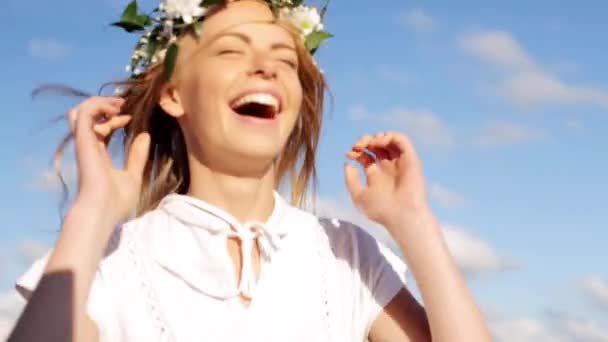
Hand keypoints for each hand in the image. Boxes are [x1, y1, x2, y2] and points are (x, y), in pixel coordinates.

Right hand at [67, 96, 149, 224]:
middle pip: (89, 117)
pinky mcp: (83, 140)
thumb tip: (145, 136)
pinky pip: (84, 113)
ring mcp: (84, 143)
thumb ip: (137, 156)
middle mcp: (88, 147)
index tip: (131, 118)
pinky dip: (98, 106)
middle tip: (124, 103)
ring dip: (100, 103)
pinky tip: (115, 110)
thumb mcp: (133, 175)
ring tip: (118, 105)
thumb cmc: (116, 201)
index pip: (101, 129)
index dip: (115, 119)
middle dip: (106, 105)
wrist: (103, 211)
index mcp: (98, 155)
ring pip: (81, 111)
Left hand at [344, 132, 429, 232]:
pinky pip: (402, 139)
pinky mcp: (410, 159)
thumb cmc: (381, 210)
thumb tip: (348, 164)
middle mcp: (388, 168)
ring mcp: (399, 163)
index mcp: (377, 176)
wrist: (402, 215)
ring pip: (389, 140)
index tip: (349, 154)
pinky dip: (389, 136)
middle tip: (357, 146)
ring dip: (376, 137)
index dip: (356, 150)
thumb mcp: (359, 196)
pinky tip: (379, 143)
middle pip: (376, 146)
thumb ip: (351, 180)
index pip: (366, 155)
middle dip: (364, 140)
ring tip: (368, 143)